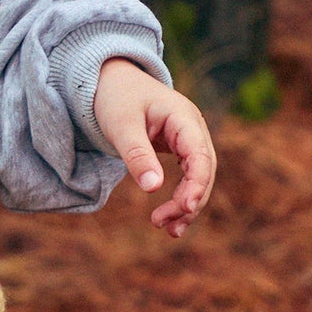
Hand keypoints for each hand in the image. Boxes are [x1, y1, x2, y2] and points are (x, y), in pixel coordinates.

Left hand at [92, 58, 215, 237]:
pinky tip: (171, 217)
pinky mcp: (178, 148)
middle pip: (204, 171)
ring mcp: (187, 138)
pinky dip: (181, 196)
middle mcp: (192, 128)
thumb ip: (137, 155)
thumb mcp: (121, 125)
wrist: (107, 81)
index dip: (196, 185)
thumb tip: (154, 188)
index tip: (183, 208)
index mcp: (184, 117)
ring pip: (198, 177)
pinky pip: (187, 175)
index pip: (200, 156)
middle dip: (189, 201)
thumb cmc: (114, 97)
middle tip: (164, 225)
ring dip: (187, 204)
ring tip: (169, 231)